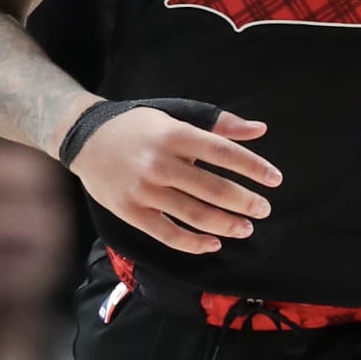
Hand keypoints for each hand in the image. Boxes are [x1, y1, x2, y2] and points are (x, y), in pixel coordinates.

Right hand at [70, 105, 280, 256]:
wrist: (85, 138)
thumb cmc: (138, 126)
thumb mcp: (176, 115)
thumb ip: (218, 124)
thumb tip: (260, 129)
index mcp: (174, 135)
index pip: (223, 153)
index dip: (253, 167)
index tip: (275, 179)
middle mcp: (159, 163)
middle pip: (213, 188)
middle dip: (245, 202)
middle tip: (263, 209)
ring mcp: (144, 190)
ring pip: (194, 214)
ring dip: (225, 225)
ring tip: (246, 228)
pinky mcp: (130, 211)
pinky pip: (167, 234)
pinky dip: (193, 243)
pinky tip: (213, 243)